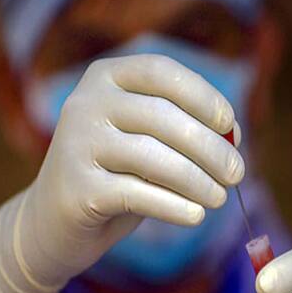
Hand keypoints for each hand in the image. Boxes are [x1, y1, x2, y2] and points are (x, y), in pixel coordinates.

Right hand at [0, 55, 243, 292]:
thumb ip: (184, 130)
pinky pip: (137, 194)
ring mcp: (75, 143)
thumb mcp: (147, 142)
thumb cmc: (114, 174)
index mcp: (105, 77)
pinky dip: (174, 206)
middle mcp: (85, 102)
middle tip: (238, 174)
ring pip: (153, 157)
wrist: (54, 220)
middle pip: (163, 117)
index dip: (203, 96)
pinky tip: (196, 216)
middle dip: (210, 148)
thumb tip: (233, 135)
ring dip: (197, 181)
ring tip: (220, 198)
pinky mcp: (75, 188)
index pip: (162, 72)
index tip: (231, 126)